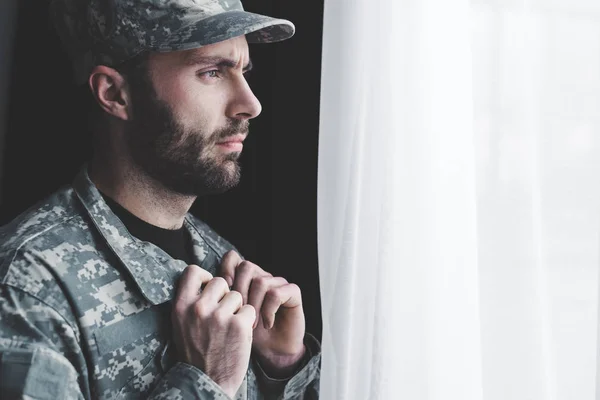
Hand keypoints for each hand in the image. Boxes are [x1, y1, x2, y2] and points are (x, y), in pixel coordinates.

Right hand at [172, 265, 256, 397]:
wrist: (208, 382)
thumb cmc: (196, 353)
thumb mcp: (181, 325)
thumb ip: (190, 302)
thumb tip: (203, 279)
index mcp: (181, 307)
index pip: (192, 271)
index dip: (204, 277)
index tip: (208, 288)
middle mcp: (198, 308)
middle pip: (220, 282)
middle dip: (225, 295)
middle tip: (223, 314)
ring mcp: (219, 316)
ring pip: (237, 295)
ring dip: (237, 309)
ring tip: (229, 328)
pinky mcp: (239, 325)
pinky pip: (250, 309)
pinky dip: (248, 321)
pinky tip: (240, 334)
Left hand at [220, 251, 305, 376]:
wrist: (274, 352)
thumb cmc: (250, 335)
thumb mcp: (230, 317)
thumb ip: (221, 299)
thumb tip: (210, 285)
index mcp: (246, 278)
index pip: (233, 258)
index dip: (226, 270)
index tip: (223, 293)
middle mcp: (262, 276)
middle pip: (246, 267)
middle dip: (239, 292)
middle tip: (238, 315)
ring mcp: (278, 282)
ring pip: (260, 281)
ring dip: (254, 306)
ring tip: (253, 324)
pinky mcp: (293, 292)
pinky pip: (275, 293)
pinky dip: (268, 311)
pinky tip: (267, 324)